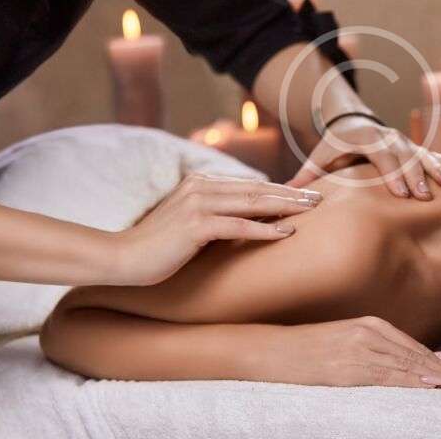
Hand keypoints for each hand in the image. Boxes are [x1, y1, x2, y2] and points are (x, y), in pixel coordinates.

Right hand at [110, 174, 322, 285]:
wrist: (122, 259)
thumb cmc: (157, 247)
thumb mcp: (189, 223)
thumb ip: (215, 214)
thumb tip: (248, 218)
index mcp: (200, 182)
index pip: (249, 184)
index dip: (279, 188)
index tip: (304, 193)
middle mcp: (201, 186)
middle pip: (256, 188)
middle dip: (290, 192)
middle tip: (319, 196)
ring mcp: (197, 204)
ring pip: (252, 202)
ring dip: (285, 205)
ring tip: (311, 209)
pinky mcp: (195, 225)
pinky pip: (238, 226)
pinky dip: (264, 228)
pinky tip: (286, 231)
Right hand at [260, 316, 440, 391]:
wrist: (270, 351)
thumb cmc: (305, 350)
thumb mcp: (344, 343)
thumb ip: (374, 351)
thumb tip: (404, 367)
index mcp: (370, 324)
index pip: (415, 347)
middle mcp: (369, 332)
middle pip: (417, 356)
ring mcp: (359, 349)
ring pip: (407, 366)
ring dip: (437, 379)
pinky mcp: (347, 367)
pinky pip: (386, 377)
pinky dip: (411, 382)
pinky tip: (429, 388)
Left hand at [287, 115, 440, 199]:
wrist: (352, 123)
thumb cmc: (334, 146)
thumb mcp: (319, 156)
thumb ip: (307, 174)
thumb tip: (287, 192)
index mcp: (365, 139)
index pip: (380, 156)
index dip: (391, 173)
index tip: (401, 193)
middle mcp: (388, 137)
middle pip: (404, 156)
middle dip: (416, 176)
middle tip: (425, 197)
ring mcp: (403, 141)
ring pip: (421, 154)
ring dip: (435, 168)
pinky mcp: (413, 147)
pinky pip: (431, 153)